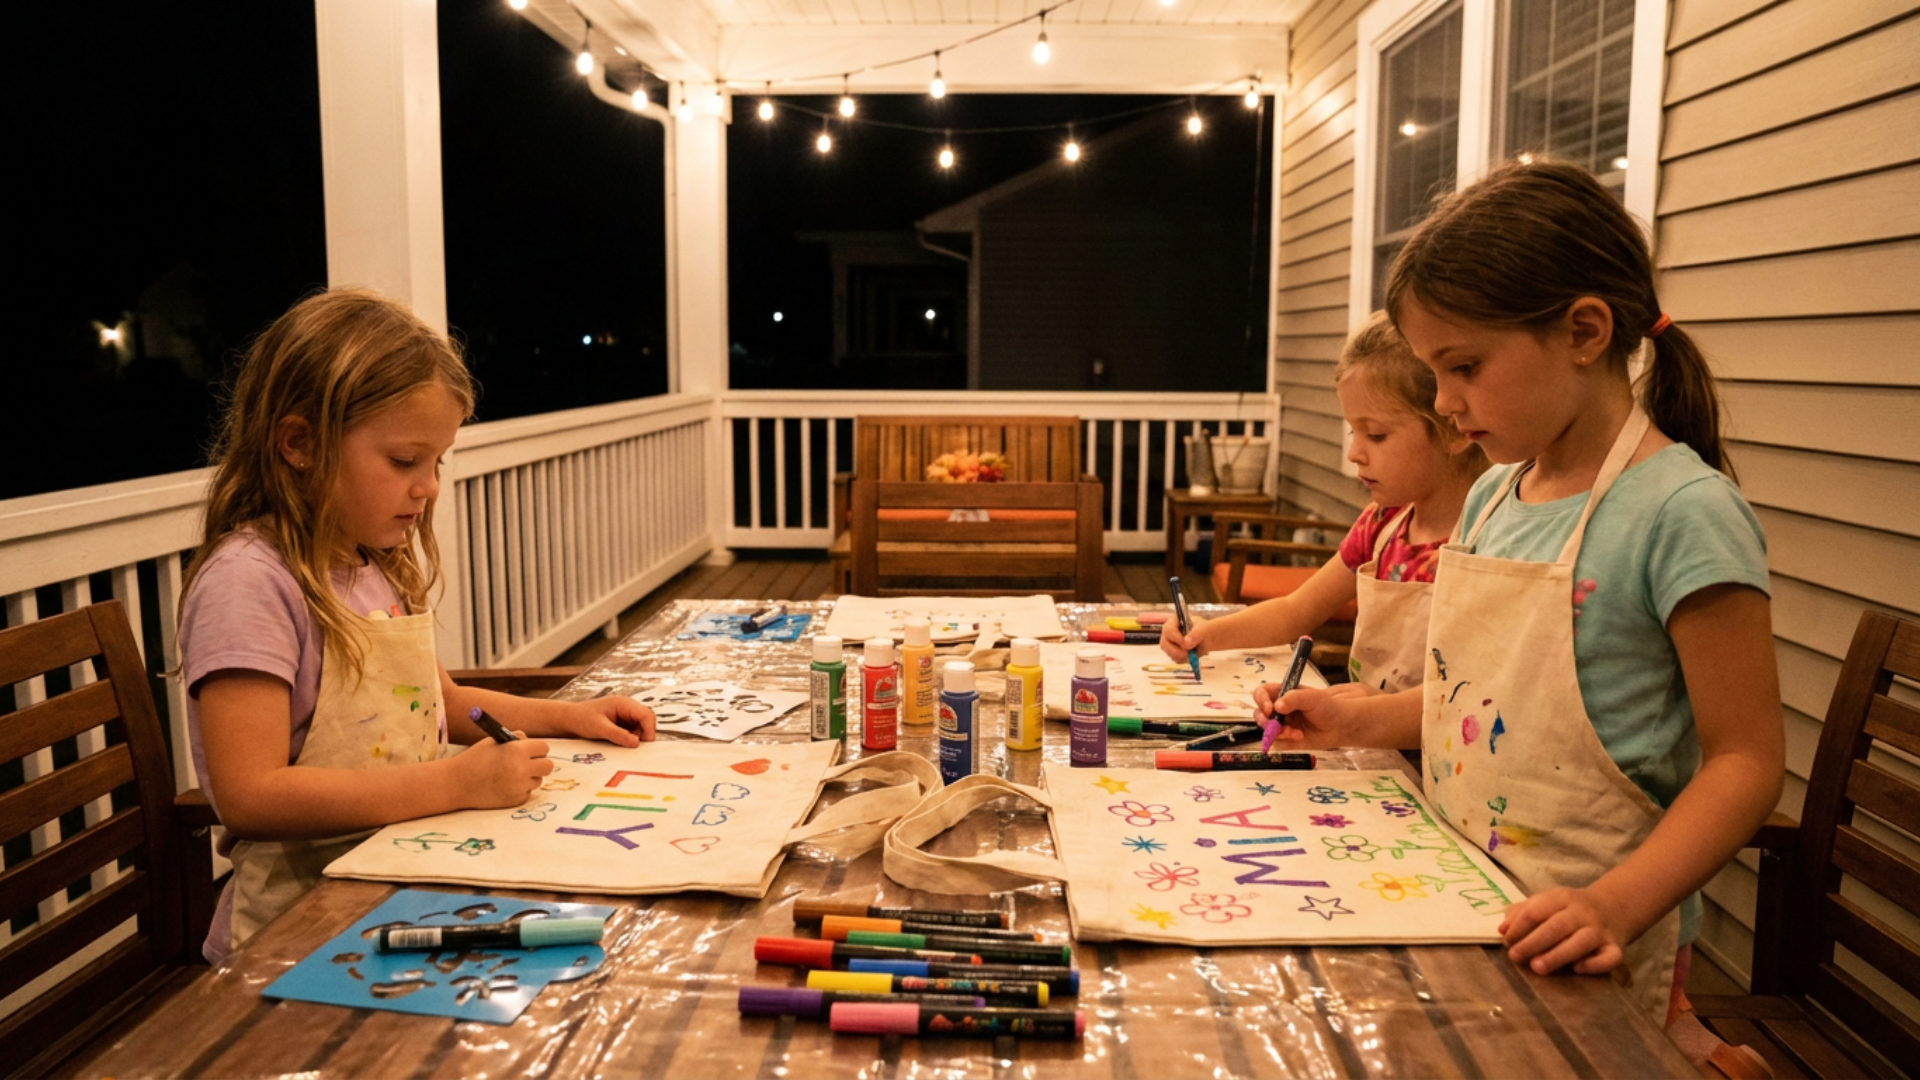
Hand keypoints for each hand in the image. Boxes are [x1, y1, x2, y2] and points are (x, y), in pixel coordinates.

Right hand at [456, 738, 552, 807]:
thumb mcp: (494, 741)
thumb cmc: (476, 759)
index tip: (531, 751)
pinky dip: (520, 789)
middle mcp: (522, 769)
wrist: (458, 783)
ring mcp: (520, 787)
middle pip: (548, 766)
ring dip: (529, 777)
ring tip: (509, 775)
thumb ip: (516, 739)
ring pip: (538, 780)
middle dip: (540, 763)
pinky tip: (504, 786)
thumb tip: (531, 742)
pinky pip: (528, 792)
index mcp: (517, 751)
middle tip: (529, 764)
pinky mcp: (516, 800)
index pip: (544, 748)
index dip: (537, 749)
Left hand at [560, 697, 654, 745]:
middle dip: (645, 735)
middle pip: (647, 721)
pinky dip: (631, 740)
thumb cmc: (581, 718)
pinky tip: (621, 745)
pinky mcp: (622, 724)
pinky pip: (633, 733)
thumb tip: (636, 743)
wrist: (569, 720)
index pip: (646, 714)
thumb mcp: (599, 728)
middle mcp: (627, 708)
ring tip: (624, 746)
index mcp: (624, 703)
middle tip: (636, 749)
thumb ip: (618, 735)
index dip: (650, 730)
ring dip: (637, 738)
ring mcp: (625, 716)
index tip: (645, 745)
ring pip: (642, 728)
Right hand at [1160, 617, 1212, 662]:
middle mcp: (1168, 632)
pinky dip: (1184, 660)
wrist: (1208, 639)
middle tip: (1189, 653)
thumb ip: (1196, 633)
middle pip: (1164, 644)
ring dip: (1183, 656)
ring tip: (1194, 652)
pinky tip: (1192, 655)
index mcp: (1174, 622)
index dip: (1176, 638)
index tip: (1186, 645)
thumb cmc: (1205, 629)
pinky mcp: (1172, 653)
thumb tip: (1186, 643)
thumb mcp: (1205, 628)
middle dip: (1177, 651)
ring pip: (1169, 654)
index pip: (1168, 630)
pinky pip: (1175, 659)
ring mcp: (1169, 644)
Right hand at [1254, 685, 1357, 748]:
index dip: (1261, 700)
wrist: (1342, 725)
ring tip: (1295, 733)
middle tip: (1275, 725)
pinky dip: (1285, 741)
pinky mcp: (1287, 739)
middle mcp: (1279, 709)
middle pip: (1259, 714)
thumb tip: (1277, 706)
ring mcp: (1282, 725)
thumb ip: (1294, 698)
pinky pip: (1276, 743)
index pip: (1262, 693)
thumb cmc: (1329, 706)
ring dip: (1277, 733)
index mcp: (1282, 694)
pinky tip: (1299, 737)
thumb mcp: (1313, 697)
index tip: (1269, 709)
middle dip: (1265, 721)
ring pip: (1267, 730)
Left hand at [1499, 886, 1632, 975]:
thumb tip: (1502, 930)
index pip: (1536, 910)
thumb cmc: (1569, 910)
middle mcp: (1582, 912)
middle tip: (1515, 957)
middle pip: (1557, 926)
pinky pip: (1610, 957)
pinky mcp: (1616, 947)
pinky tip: (1578, 968)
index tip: (1507, 942)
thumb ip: (1522, 912)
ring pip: (1581, 941)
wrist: (1614, 907)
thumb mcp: (1546, 902)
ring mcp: (1600, 930)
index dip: (1519, 927)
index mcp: (1561, 898)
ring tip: (1537, 968)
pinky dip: (1595, 964)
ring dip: (1558, 955)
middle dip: (1533, 942)